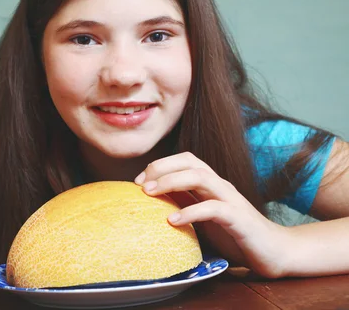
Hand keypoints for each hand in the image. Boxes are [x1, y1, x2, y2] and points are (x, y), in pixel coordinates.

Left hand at [135, 151, 289, 277]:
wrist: (274, 252)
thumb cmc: (234, 234)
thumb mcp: (202, 217)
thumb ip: (183, 203)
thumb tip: (151, 199)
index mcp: (211, 184)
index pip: (184, 159)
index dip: (160, 165)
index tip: (138, 181)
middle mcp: (220, 186)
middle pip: (189, 162)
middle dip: (161, 168)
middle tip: (139, 185)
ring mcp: (231, 199)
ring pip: (200, 177)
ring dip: (171, 181)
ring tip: (150, 194)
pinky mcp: (239, 218)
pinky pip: (213, 208)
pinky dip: (190, 212)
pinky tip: (172, 221)